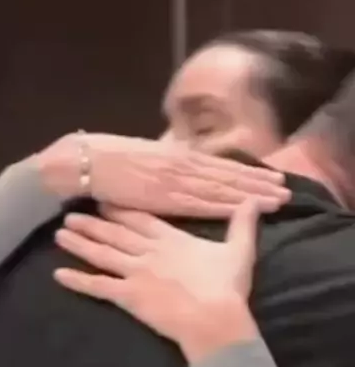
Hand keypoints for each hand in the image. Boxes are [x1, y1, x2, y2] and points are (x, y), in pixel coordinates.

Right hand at [37, 132, 289, 217]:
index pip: (219, 165)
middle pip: (228, 176)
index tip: (272, 177)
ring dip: (250, 194)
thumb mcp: (144, 156)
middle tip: (286, 191)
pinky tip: (242, 210)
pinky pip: (199, 204)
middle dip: (257, 183)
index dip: (247, 171)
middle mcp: (180, 166)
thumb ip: (166, 165)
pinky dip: (224, 206)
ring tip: (276, 200)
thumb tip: (184, 169)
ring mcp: (173, 182)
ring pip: (220, 189)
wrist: (80, 162)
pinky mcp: (161, 199)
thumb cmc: (106, 158)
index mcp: (175, 156)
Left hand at [53, 202, 260, 361]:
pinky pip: (98, 287)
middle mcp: (148, 251)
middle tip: (70, 214)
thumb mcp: (239, 251)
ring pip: (102, 254)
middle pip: (114, 233)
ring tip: (60, 234)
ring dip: (80, 244)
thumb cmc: (227, 287)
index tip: (102, 199)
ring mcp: (135, 273)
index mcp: (171, 239)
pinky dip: (77, 281)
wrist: (215, 319)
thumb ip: (242, 225)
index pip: (140, 218)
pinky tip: (58, 275)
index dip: (119, 209)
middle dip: (92, 223)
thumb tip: (253, 201)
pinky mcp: (128, 296)